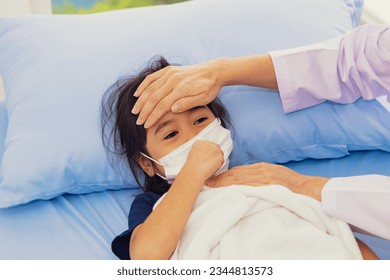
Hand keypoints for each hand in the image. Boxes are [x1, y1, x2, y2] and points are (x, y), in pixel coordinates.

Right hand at [131, 61, 222, 127]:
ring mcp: (169, 74)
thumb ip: (187, 104)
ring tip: (135, 111)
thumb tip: (172, 109)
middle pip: (153, 97)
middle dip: (144, 111)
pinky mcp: (168, 70)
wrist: (213, 71)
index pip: (162, 105)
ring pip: (150, 88)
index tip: (146, 125)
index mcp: (181, 89)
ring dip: (141, 100)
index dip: (153, 116)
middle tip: (138, 121)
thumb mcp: (203, 99)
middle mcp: (173, 80)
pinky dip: (143, 86)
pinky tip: (137, 94)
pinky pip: (152, 78)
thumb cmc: (209, 88)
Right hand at [182, 140, 223, 182]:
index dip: (209, 152)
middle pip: (215, 147)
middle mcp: (207, 143)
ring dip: (217, 159)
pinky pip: (222, 160)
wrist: (194, 172)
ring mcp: (214, 148)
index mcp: (199, 142)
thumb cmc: (192, 167)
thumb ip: (200, 151)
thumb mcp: (192, 154)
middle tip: (211, 163)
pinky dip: (219, 165)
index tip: (208, 157)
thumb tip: (206, 154)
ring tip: (210, 166)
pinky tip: (212, 168)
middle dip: (214, 154)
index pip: (208, 145)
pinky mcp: (220, 155)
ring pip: (220, 153)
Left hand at [206, 162, 328, 200]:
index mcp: (261, 168)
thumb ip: (259, 177)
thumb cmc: (291, 184)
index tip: (211, 178)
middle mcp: (261, 170)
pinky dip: (238, 187)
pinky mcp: (269, 185)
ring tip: (211, 186)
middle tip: (205, 181)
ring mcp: (265, 177)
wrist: (309, 188)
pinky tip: (228, 190)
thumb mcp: (274, 175)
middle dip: (219, 178)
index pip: (238, 171)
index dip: (223, 175)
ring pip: (240, 179)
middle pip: (235, 174)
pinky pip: (250, 186)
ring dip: (224, 183)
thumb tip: (243, 181)